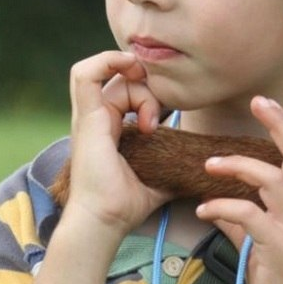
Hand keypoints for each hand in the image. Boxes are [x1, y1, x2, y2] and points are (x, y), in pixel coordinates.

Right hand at [63, 50, 171, 234]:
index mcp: (107, 127)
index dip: (147, 90)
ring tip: (149, 111)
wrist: (104, 221)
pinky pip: (84, 74)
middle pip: (121, 80)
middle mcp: (95, 119)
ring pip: (109, 74)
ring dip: (136, 85)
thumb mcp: (158, 175)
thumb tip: (198, 168)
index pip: (124, 88)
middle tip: (159, 118)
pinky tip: (134, 77)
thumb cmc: (126, 205)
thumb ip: (172, 165)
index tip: (164, 114)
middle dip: (147, 88)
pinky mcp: (86, 119)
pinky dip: (109, 62)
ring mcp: (88, 117)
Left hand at [195, 96, 282, 283]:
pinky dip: (222, 207)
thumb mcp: (259, 242)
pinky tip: (203, 210)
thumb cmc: (279, 277)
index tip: (265, 102)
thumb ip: (242, 220)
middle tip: (258, 102)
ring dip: (239, 166)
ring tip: (210, 165)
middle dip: (281, 124)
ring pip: (273, 179)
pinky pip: (249, 216)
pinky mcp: (279, 245)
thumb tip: (217, 206)